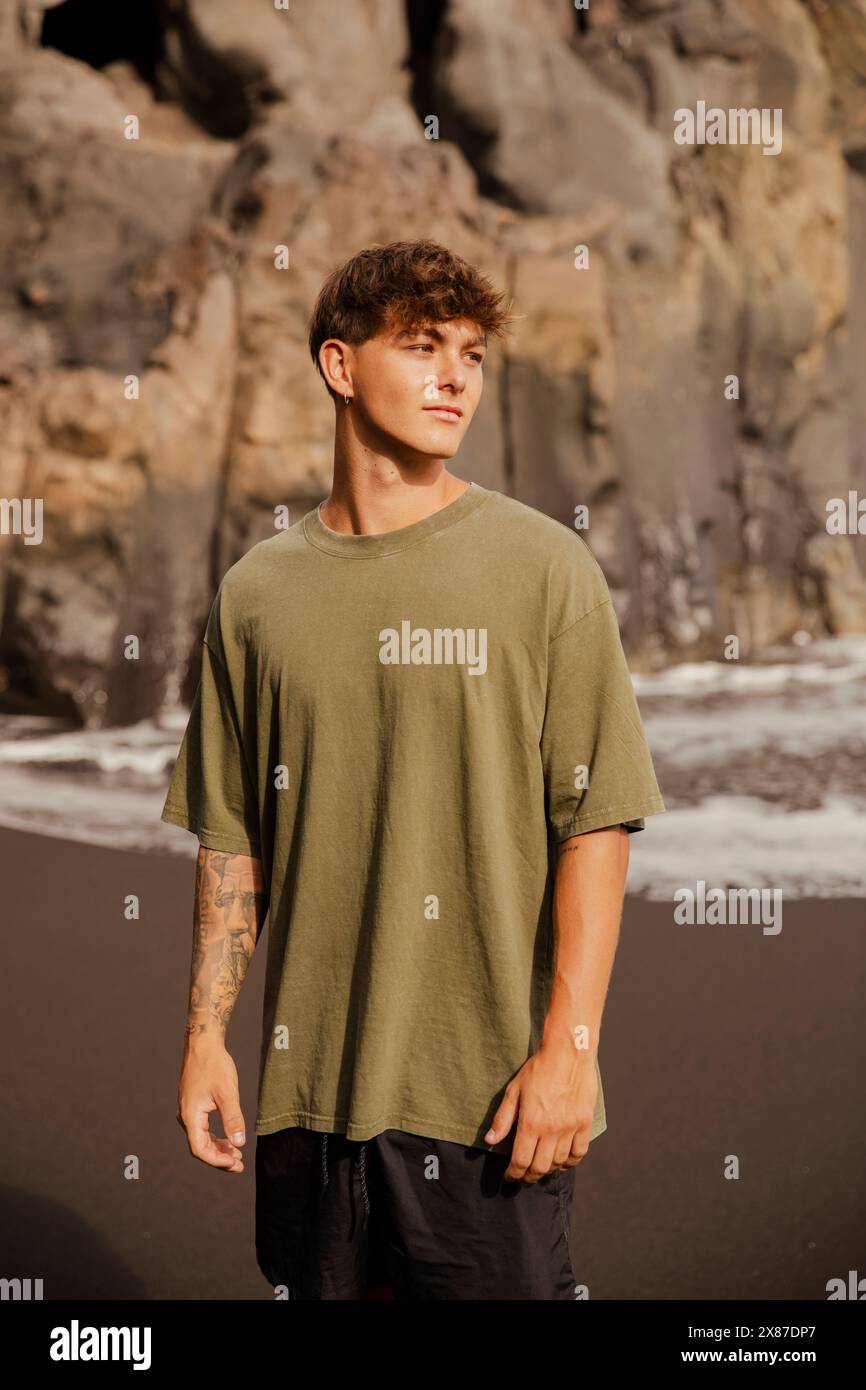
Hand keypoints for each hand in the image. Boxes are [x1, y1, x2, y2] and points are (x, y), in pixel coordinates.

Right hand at [177, 1041, 246, 1171]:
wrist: (203, 1044)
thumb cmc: (214, 1065)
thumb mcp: (228, 1093)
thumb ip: (233, 1119)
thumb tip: (239, 1144)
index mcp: (191, 1116)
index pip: (200, 1149)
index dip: (217, 1160)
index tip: (235, 1164)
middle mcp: (186, 1116)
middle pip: (200, 1147)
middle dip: (219, 1158)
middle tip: (239, 1166)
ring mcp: (188, 1111)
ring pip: (202, 1138)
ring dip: (218, 1148)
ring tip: (237, 1155)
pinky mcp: (193, 1105)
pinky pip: (202, 1128)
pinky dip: (215, 1137)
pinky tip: (229, 1139)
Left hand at [484, 1044, 596, 1183]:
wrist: (568, 1053)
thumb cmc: (538, 1069)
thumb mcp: (514, 1091)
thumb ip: (503, 1118)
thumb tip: (490, 1140)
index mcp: (531, 1123)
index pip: (521, 1161)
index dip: (513, 1173)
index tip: (510, 1176)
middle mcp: (551, 1130)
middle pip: (540, 1167)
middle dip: (529, 1177)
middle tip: (524, 1177)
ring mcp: (570, 1128)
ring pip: (559, 1162)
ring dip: (548, 1169)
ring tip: (540, 1167)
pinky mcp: (585, 1123)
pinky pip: (579, 1152)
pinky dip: (570, 1161)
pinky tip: (562, 1160)